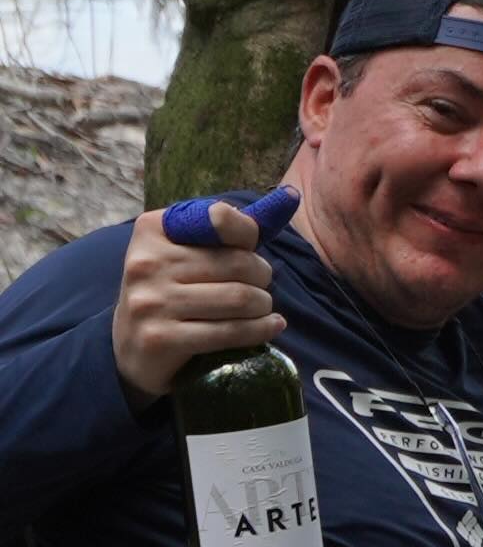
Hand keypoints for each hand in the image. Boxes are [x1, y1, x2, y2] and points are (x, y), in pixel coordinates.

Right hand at [113, 197, 276, 404]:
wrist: (129, 349)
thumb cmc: (169, 291)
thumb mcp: (184, 251)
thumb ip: (227, 228)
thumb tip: (290, 197)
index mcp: (151, 229)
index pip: (219, 218)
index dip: (248, 234)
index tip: (250, 249)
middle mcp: (147, 262)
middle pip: (237, 262)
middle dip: (262, 276)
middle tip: (261, 285)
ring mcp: (152, 302)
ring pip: (239, 298)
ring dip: (263, 305)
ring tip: (262, 307)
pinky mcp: (161, 339)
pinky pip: (229, 331)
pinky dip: (260, 329)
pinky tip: (271, 327)